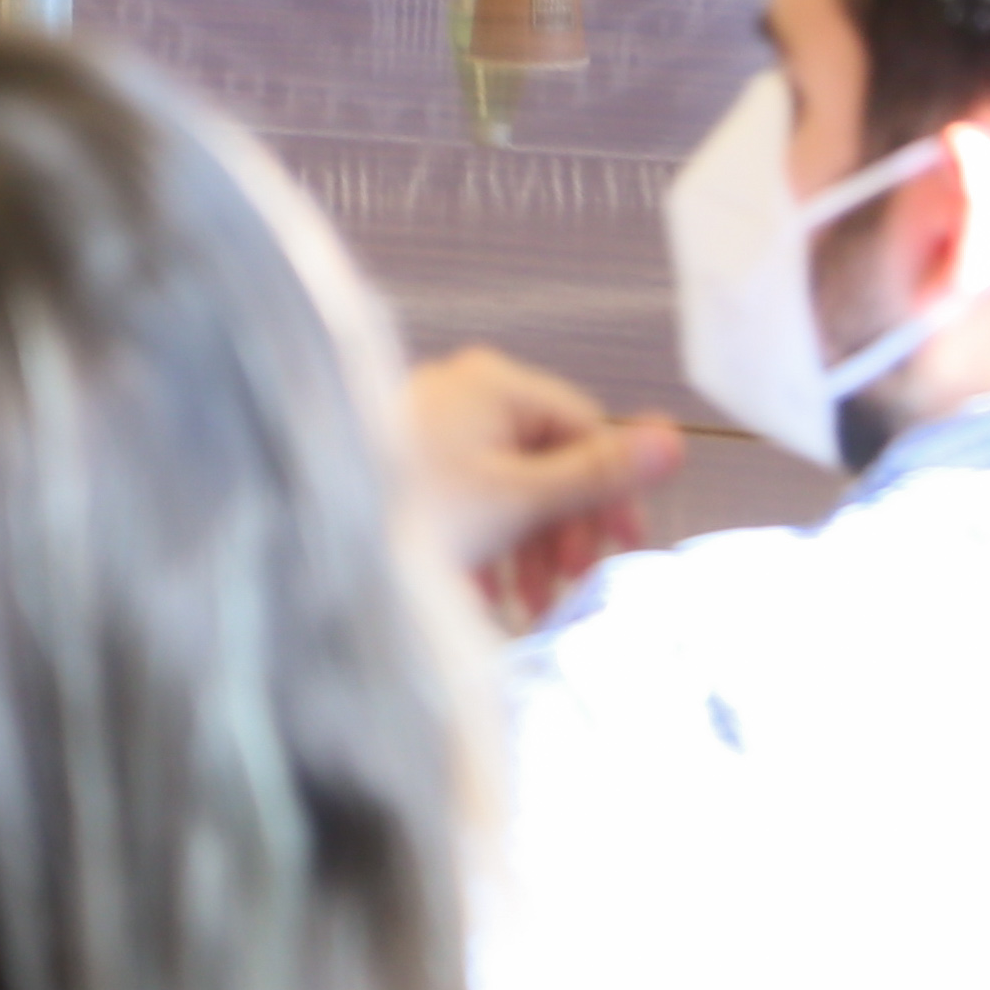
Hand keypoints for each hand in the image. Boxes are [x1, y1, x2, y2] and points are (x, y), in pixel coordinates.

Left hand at [401, 346, 681, 625]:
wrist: (315, 544)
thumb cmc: (416, 513)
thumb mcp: (519, 500)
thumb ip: (597, 475)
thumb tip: (674, 438)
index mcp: (494, 384)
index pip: (584, 426)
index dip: (610, 490)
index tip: (623, 548)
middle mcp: (462, 392)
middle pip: (546, 458)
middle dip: (563, 528)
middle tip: (571, 584)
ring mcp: (430, 426)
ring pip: (508, 484)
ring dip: (529, 548)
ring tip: (529, 605)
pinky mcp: (406, 465)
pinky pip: (468, 498)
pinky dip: (487, 545)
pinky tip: (486, 597)